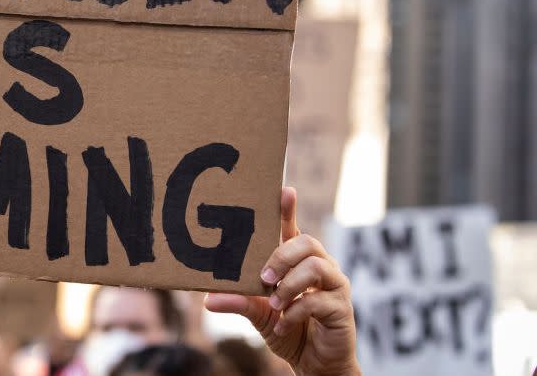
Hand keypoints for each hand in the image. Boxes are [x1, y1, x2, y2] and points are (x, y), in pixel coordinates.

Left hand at [204, 187, 358, 375]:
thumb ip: (238, 302)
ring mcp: (333, 285)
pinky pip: (319, 300)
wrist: (313, 362)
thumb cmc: (286, 327)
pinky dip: (295, 312)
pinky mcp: (341, 307)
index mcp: (297, 261)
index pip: (293, 229)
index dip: (288, 210)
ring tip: (273, 303)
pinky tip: (282, 323)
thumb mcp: (257, 313)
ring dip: (289, 285)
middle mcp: (320, 266)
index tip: (284, 191)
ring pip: (316, 266)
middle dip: (282, 256)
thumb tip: (208, 299)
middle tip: (264, 277)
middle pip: (307, 242)